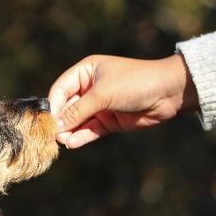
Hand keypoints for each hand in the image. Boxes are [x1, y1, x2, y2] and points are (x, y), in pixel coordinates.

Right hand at [47, 54, 199, 148]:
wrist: (169, 92)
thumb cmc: (135, 82)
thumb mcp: (102, 94)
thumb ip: (77, 111)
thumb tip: (55, 126)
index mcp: (86, 72)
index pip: (60, 90)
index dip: (53, 106)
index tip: (46, 121)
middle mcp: (89, 88)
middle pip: (66, 107)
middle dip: (60, 121)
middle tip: (52, 135)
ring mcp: (99, 106)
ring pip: (77, 121)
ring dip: (69, 131)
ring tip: (62, 141)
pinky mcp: (108, 121)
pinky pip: (89, 130)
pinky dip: (81, 137)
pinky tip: (72, 143)